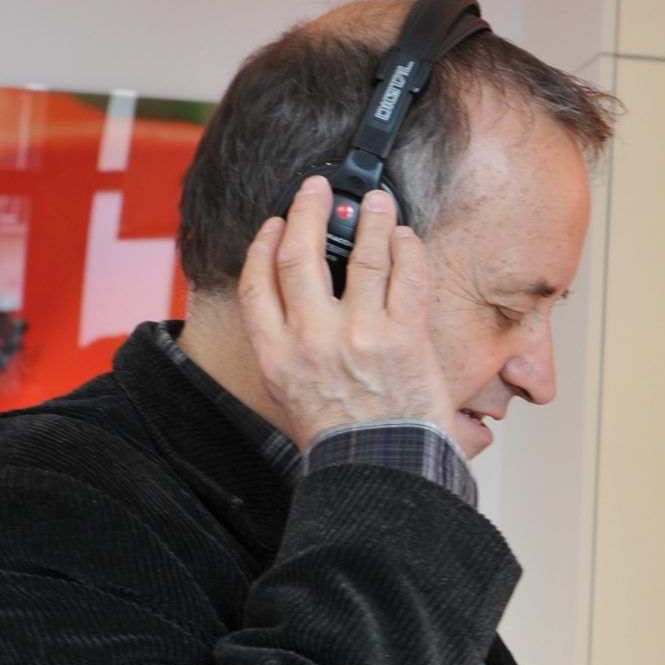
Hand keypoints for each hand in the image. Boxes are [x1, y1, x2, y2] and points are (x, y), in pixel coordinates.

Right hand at [235, 176, 458, 453]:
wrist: (381, 474)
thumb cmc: (341, 446)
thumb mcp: (290, 400)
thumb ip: (288, 354)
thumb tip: (296, 317)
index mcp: (276, 356)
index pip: (258, 282)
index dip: (264, 244)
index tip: (274, 225)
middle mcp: (312, 339)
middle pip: (300, 254)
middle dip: (307, 211)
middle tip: (316, 190)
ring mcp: (359, 335)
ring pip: (360, 254)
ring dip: (369, 218)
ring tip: (375, 200)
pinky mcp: (403, 337)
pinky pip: (406, 275)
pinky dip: (406, 248)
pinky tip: (405, 237)